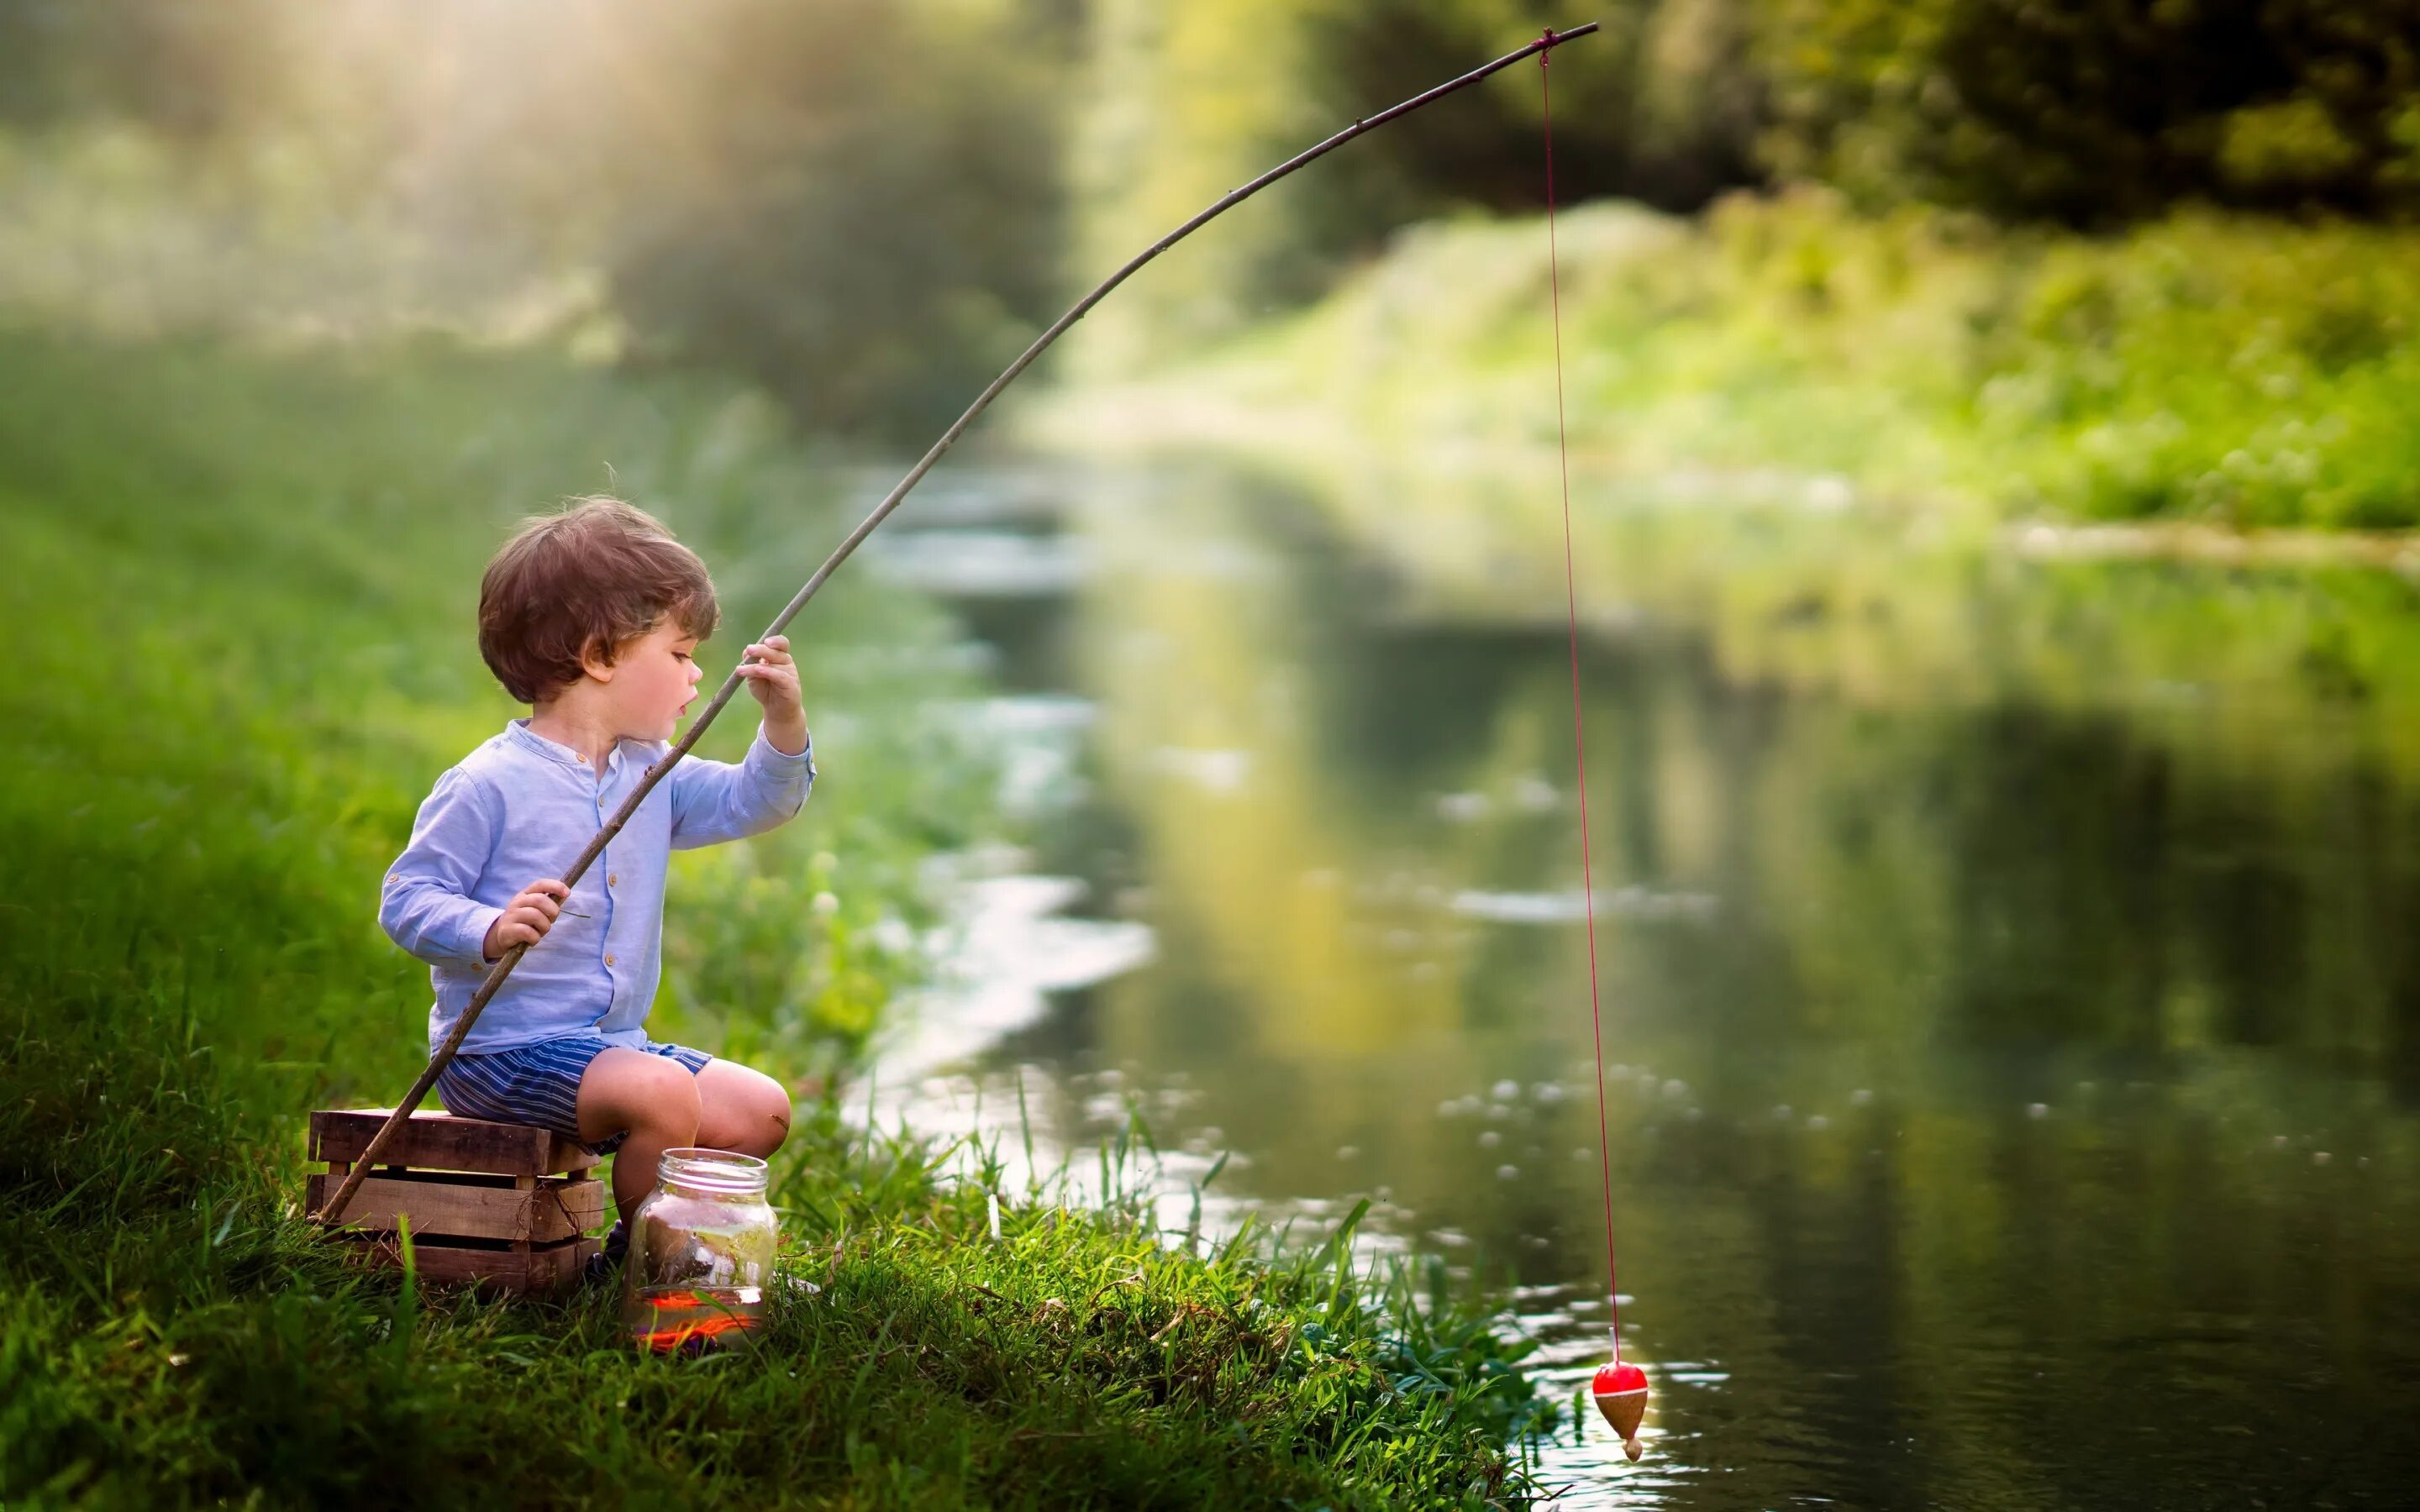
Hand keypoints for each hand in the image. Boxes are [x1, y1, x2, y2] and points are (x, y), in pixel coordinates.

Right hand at [483, 878, 567, 960]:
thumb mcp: (536, 909)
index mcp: (525, 894)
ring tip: (541, 931)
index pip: (540, 884)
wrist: (502, 935)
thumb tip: (565, 893)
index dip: (555, 886)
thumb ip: (549, 902)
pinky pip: (528, 932)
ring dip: (545, 926)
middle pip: (539, 900)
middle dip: (552, 911)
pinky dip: (535, 938)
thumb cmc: (525, 921)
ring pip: (535, 916)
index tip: (567, 893)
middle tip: (551, 920)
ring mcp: (511, 915)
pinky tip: (533, 939)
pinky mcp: (508, 930)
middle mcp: (517, 902)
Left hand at [736, 635, 807, 753]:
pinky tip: (757, 671)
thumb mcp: (754, 676)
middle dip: (762, 650)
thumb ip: (751, 664)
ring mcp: (791, 673)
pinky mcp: (791, 685)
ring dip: (755, 666)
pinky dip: (768, 672)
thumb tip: (746, 651)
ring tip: (740, 670)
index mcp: (779, 657)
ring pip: (774, 664)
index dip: (775, 641)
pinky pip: (779, 676)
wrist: (777, 711)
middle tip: (748, 650)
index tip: (765, 641)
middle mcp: (787, 663)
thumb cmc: (766, 691)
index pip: (782, 644)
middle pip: (777, 652)